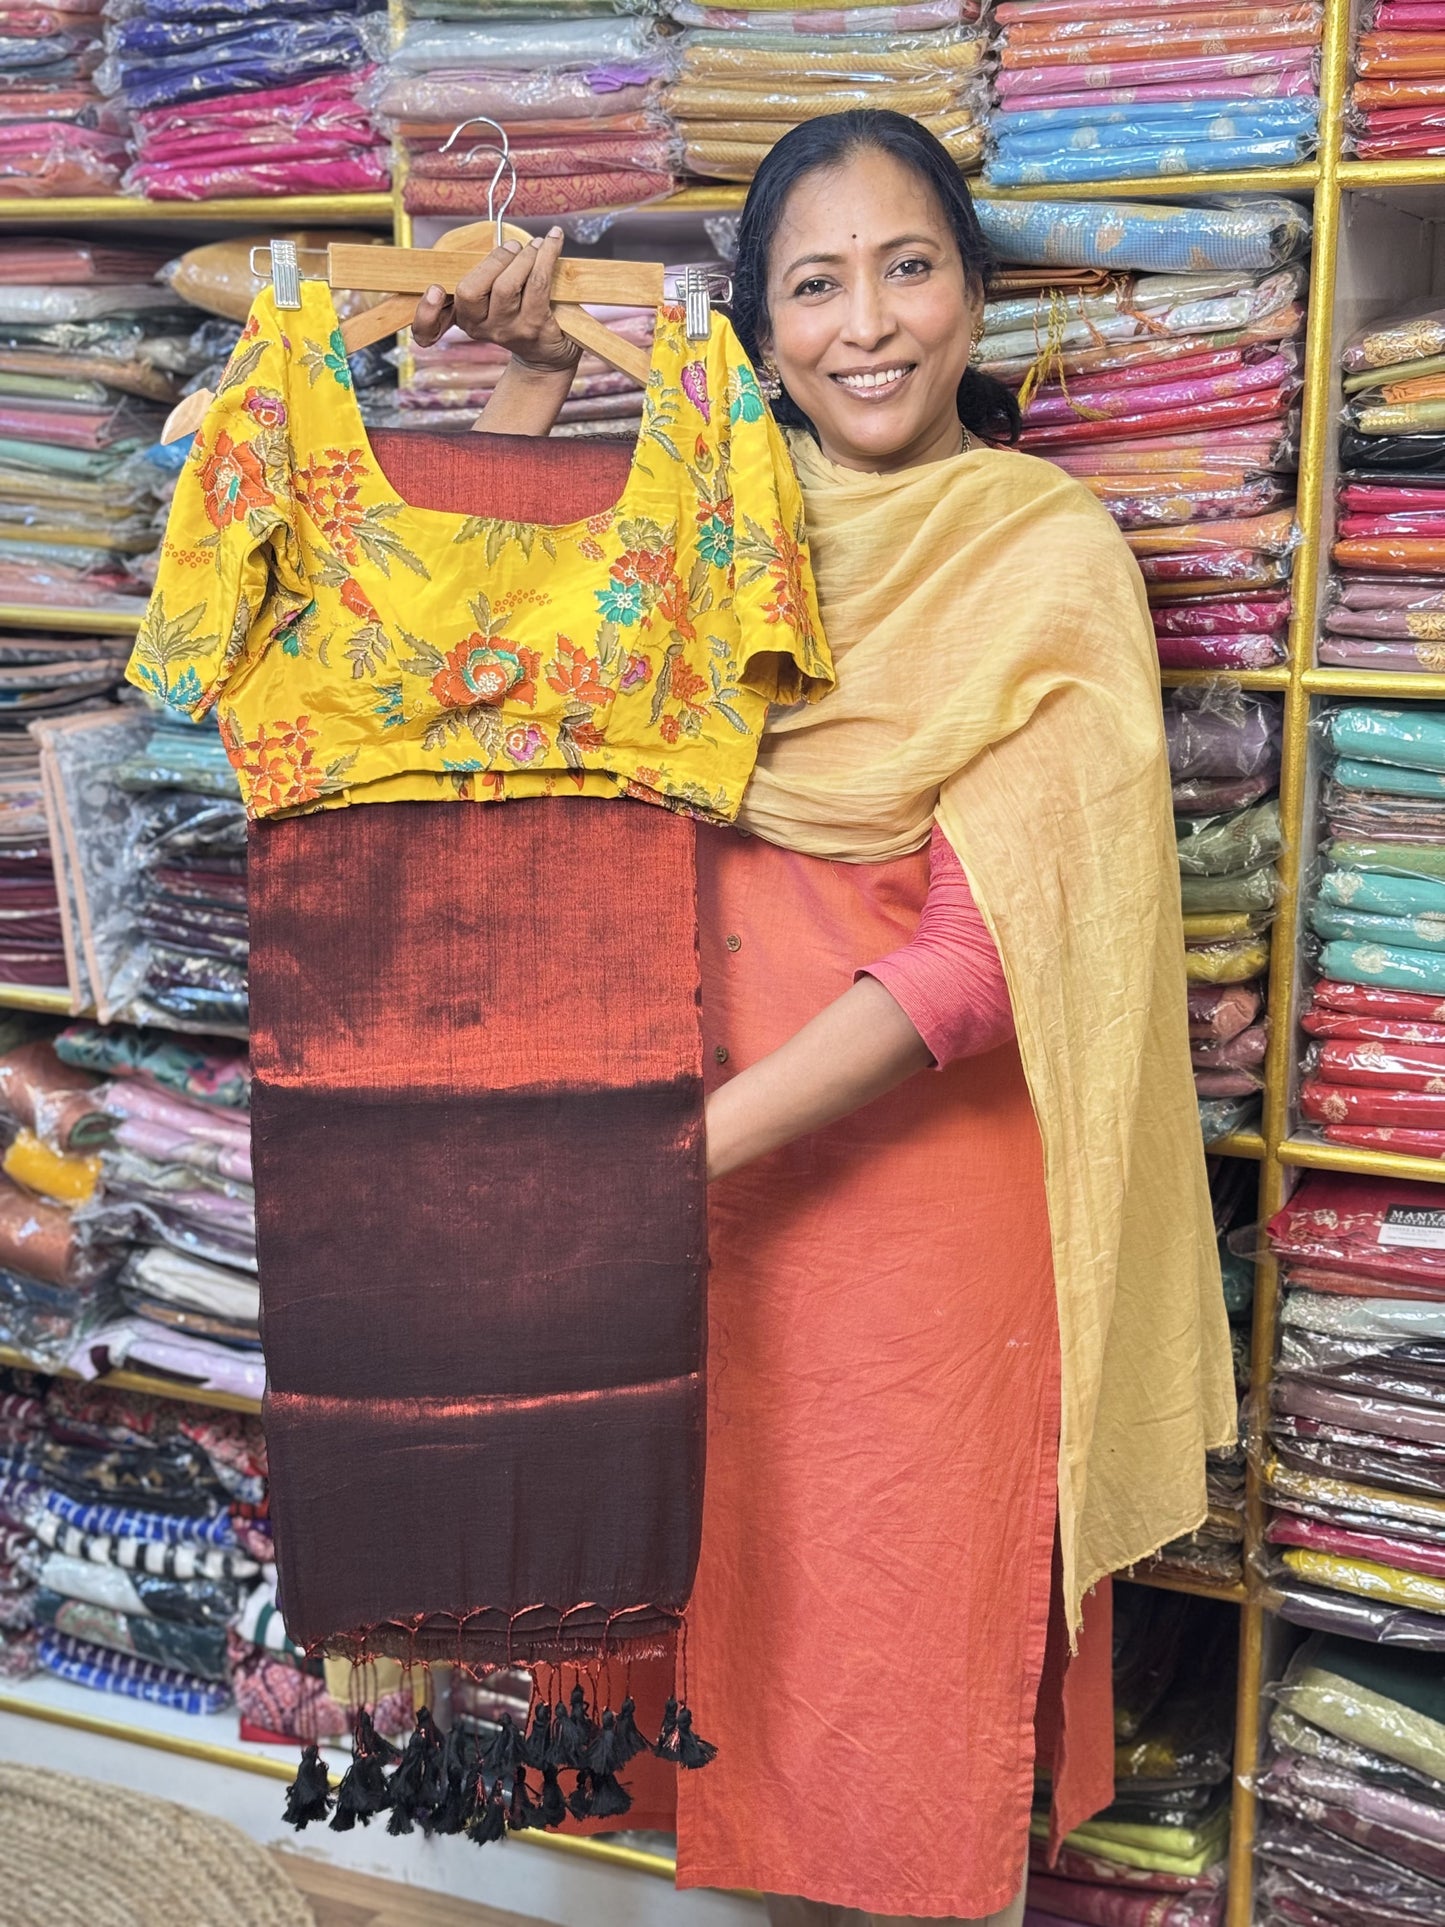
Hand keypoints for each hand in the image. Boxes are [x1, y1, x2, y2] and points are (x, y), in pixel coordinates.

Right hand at [410, 227, 580, 374]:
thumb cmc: (519, 315)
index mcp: (464, 318)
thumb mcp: (491, 302)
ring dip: (524, 255)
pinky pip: (538, 282)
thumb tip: (488, 242)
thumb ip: (481, 278)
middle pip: (471, 290)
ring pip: (507, 284)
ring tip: (536, 245)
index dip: (427, 312)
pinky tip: (554, 240)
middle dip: (494, 259)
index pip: (429, 327)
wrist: (547, 353)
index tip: (434, 289)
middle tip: (514, 245)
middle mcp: (481, 329)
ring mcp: (508, 330)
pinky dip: (547, 254)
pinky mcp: (536, 327)